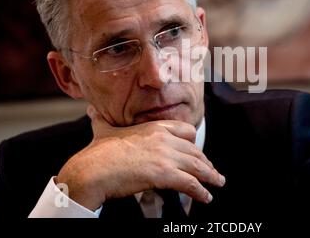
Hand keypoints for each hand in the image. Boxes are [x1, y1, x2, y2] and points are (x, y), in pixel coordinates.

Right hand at [55, 105, 225, 209]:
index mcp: (154, 127)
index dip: (194, 143)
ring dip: (211, 176)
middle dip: (205, 162)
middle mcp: (164, 139)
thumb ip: (101, 120)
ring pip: (197, 166)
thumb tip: (92, 111)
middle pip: (195, 150)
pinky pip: (190, 183)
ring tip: (218, 183)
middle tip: (212, 171)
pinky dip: (201, 191)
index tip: (197, 152)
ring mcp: (166, 156)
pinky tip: (206, 197)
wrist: (92, 169)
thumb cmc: (97, 152)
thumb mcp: (103, 130)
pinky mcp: (165, 174)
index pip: (186, 130)